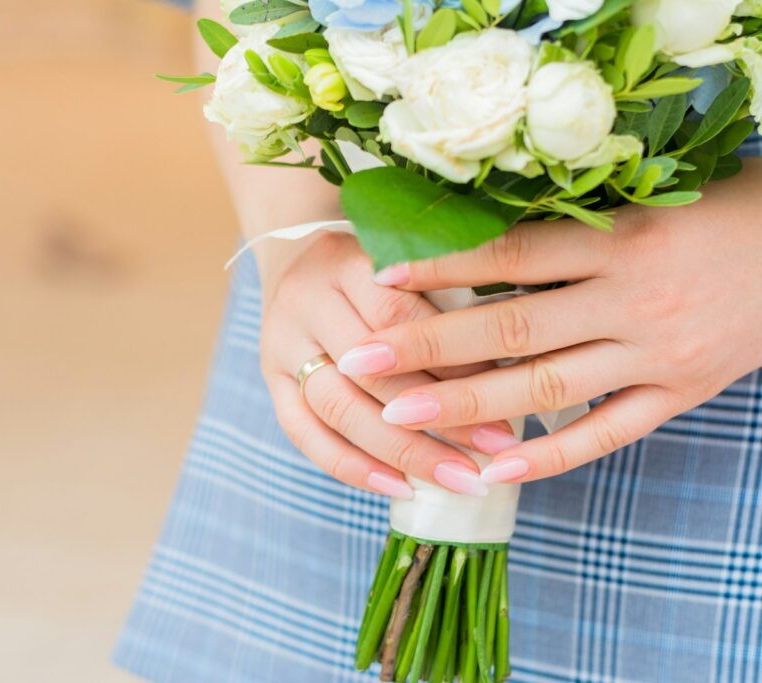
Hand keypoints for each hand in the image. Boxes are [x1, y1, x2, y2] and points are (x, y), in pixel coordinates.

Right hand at [258, 231, 512, 497]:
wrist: (297, 258)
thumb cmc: (378, 265)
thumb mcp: (411, 260)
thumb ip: (448, 292)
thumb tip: (513, 361)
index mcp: (345, 259)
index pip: (397, 313)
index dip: (451, 354)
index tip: (509, 387)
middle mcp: (305, 298)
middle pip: (368, 367)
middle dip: (439, 413)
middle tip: (497, 447)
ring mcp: (280, 342)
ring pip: (338, 407)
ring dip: (403, 450)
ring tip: (460, 478)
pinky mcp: (269, 380)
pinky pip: (304, 434)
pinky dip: (353, 467)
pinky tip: (400, 488)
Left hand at [338, 159, 761, 485]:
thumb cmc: (717, 210)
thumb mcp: (644, 204)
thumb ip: (569, 227)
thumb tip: (473, 241)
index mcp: (622, 241)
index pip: (512, 256)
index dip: (444, 267)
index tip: (380, 277)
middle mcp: (634, 299)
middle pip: (514, 329)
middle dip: (432, 347)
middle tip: (362, 362)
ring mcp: (658, 354)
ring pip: (549, 389)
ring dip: (470, 406)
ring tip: (403, 415)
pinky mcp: (681, 393)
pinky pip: (608, 433)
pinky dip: (550, 455)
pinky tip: (493, 469)